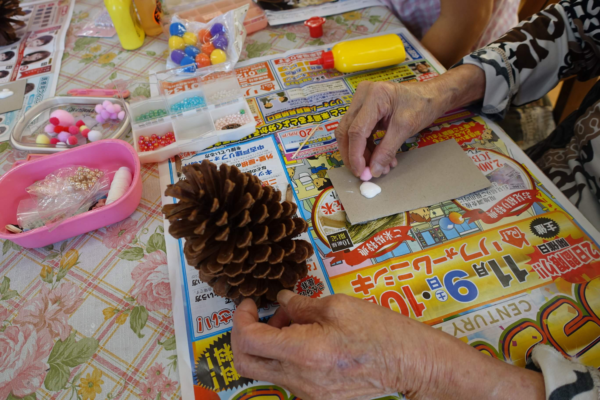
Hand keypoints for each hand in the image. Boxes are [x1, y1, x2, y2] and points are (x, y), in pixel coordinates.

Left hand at [231, 290, 544, 399]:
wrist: (410, 365)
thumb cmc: (381, 331)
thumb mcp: (338, 305)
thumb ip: (301, 303)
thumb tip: (279, 300)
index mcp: (303, 352)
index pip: (248, 340)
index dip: (240, 317)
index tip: (250, 302)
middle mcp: (299, 379)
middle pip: (244, 363)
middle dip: (241, 334)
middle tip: (257, 313)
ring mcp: (306, 393)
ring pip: (264, 369)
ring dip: (266, 342)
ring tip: (293, 320)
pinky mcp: (315, 397)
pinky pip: (285, 376)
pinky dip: (283, 354)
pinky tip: (305, 337)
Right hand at [336, 65, 485, 177]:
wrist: (431, 95)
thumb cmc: (421, 106)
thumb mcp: (405, 129)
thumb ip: (387, 150)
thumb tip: (373, 171)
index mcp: (373, 96)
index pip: (356, 130)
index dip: (355, 155)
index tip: (361, 173)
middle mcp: (362, 95)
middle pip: (346, 131)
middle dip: (353, 155)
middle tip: (362, 173)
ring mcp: (361, 101)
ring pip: (349, 132)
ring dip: (360, 153)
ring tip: (376, 167)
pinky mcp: (363, 108)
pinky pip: (358, 131)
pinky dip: (366, 147)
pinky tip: (378, 158)